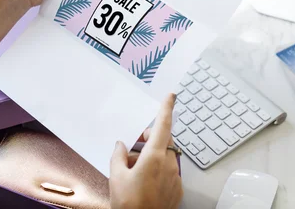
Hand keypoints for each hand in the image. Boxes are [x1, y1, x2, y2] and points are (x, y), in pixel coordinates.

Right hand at [110, 94, 182, 208]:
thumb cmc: (128, 204)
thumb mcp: (116, 177)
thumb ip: (118, 156)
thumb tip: (121, 145)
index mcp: (155, 157)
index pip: (163, 126)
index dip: (166, 109)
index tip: (171, 96)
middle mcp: (169, 165)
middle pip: (164, 141)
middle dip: (151, 139)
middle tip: (134, 145)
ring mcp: (176, 178)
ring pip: (166, 157)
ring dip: (153, 157)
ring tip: (134, 170)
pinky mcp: (178, 190)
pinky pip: (169, 172)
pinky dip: (158, 171)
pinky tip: (144, 182)